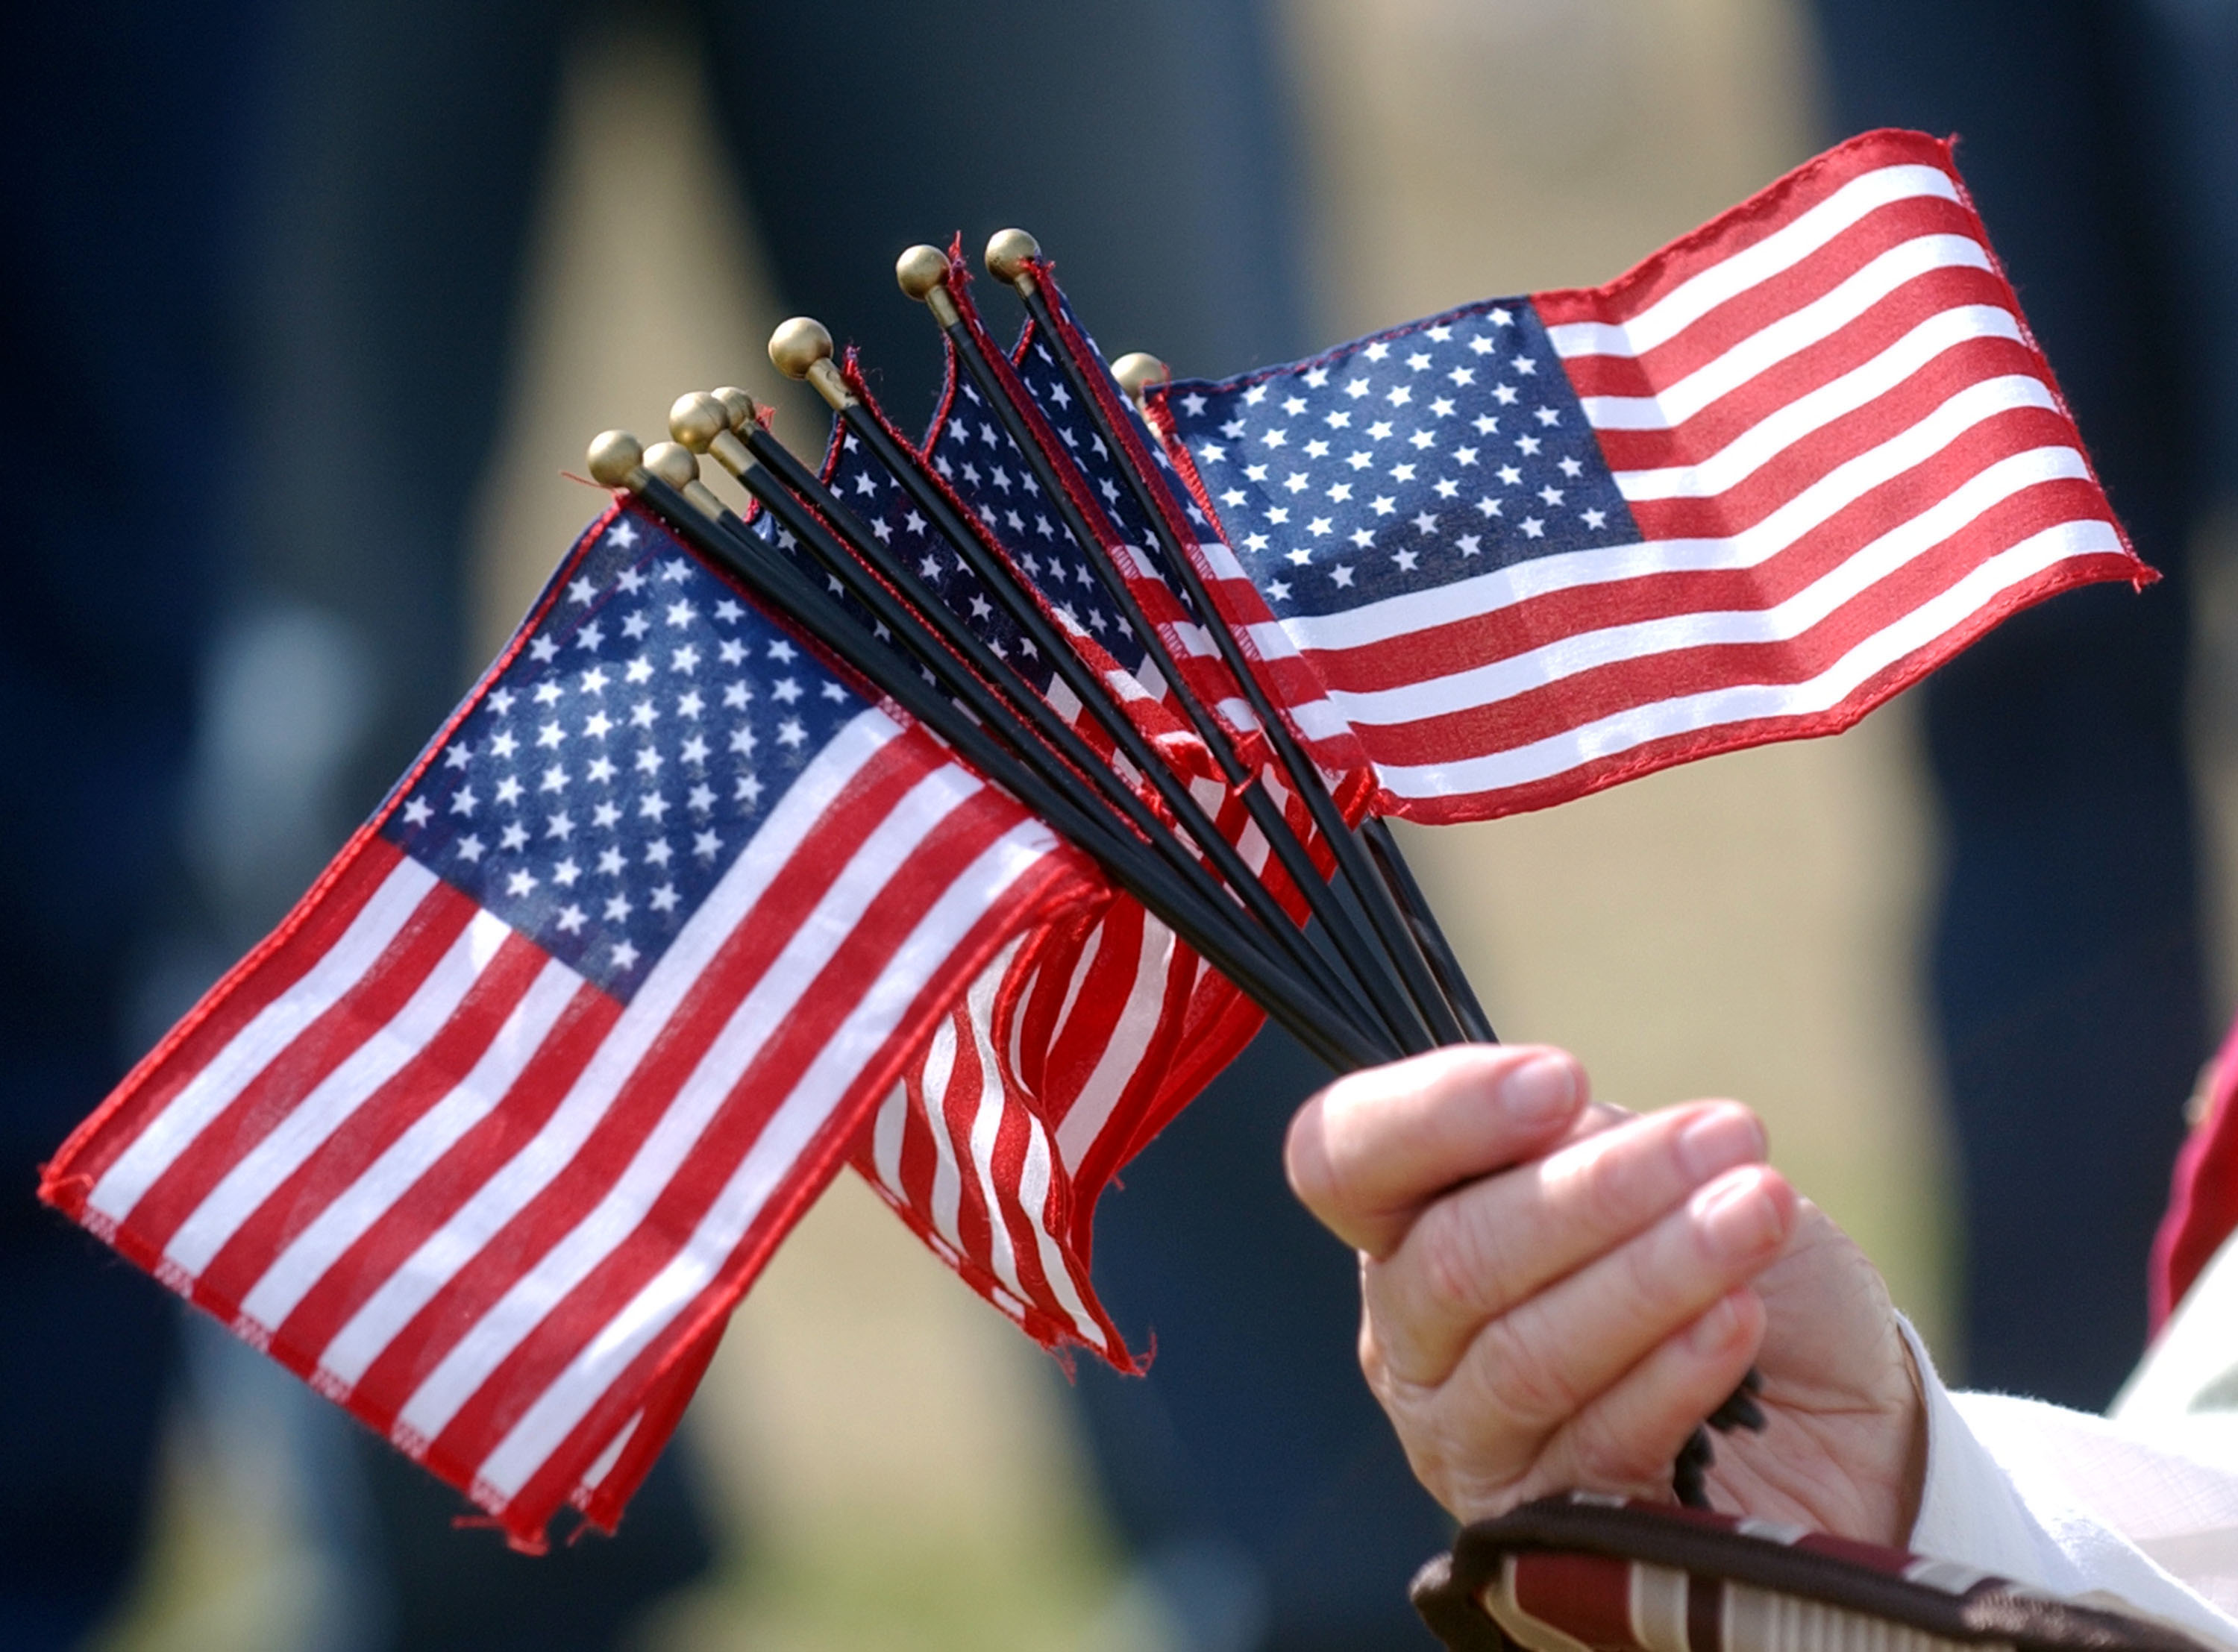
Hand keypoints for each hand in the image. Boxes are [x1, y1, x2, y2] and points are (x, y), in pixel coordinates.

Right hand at [1284, 1045, 1924, 1543]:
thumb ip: (1578, 1139)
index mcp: (1407, 1222)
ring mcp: (1466, 1441)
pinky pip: (1597, 1446)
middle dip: (1595, 1190)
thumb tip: (1553, 1118)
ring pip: (1525, 1356)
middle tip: (1723, 1139)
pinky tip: (1740, 1319)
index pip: (1341, 1160)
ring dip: (1651, 1275)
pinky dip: (1673, 1373)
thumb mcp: (1655, 1164)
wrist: (1836, 1406)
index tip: (1560, 1079)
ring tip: (1757, 1212)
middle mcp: (1412, 1335)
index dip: (1434, 1114)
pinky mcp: (1548, 1527)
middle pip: (1452, 1259)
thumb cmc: (1725, 1261)